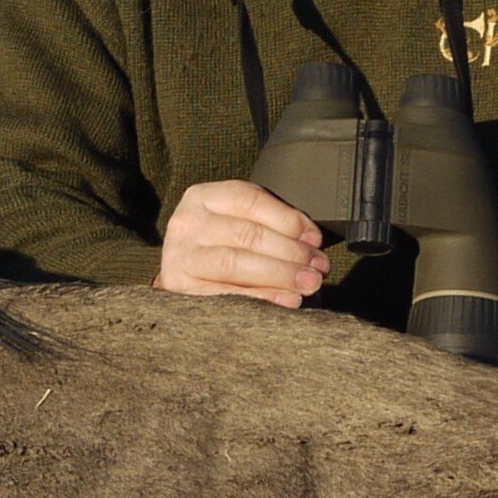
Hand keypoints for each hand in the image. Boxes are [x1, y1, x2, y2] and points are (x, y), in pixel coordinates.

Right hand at [159, 178, 330, 305]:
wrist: (178, 276)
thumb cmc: (217, 246)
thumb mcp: (237, 222)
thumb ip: (271, 226)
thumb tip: (311, 242)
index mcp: (204, 197)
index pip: (250, 200)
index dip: (288, 219)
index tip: (315, 239)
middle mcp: (188, 222)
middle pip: (246, 234)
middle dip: (290, 251)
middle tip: (319, 266)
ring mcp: (180, 255)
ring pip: (235, 262)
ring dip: (279, 274)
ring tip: (308, 283)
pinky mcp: (179, 287)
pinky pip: (227, 293)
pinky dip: (262, 297)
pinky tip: (287, 300)